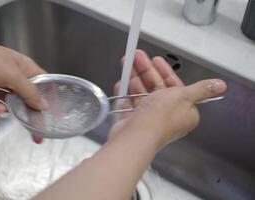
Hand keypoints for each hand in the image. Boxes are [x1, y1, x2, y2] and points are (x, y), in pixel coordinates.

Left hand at [0, 28, 44, 142]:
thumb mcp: (12, 75)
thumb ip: (29, 92)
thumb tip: (44, 106)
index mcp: (25, 69)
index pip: (43, 85)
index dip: (49, 99)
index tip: (54, 116)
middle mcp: (14, 78)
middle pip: (27, 100)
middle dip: (30, 115)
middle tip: (36, 135)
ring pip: (10, 106)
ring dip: (6, 111)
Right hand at [111, 50, 226, 147]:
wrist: (135, 136)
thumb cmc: (160, 117)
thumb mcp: (184, 97)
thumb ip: (201, 89)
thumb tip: (220, 85)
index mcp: (183, 111)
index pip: (175, 86)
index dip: (165, 72)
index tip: (156, 60)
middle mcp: (167, 115)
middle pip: (156, 88)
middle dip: (147, 70)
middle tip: (137, 56)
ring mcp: (148, 119)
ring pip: (141, 93)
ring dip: (134, 77)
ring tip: (126, 63)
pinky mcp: (133, 121)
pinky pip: (129, 103)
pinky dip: (125, 92)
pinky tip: (121, 82)